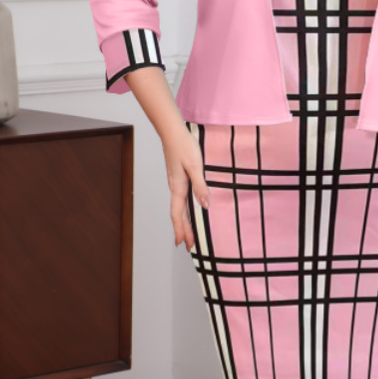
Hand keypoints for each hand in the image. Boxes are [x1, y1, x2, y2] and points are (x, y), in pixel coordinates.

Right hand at [161, 127, 209, 252]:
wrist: (173, 132)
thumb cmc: (184, 146)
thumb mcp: (195, 166)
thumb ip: (200, 186)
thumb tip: (205, 205)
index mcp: (178, 187)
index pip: (178, 214)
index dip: (182, 230)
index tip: (184, 244)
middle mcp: (175, 187)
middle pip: (178, 214)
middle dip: (183, 230)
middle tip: (188, 246)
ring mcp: (176, 182)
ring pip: (179, 207)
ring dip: (183, 222)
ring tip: (187, 233)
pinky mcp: (178, 177)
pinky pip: (181, 199)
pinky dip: (184, 210)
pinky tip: (188, 210)